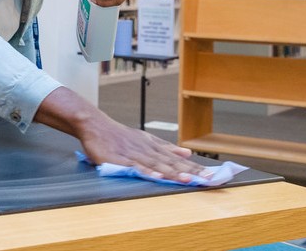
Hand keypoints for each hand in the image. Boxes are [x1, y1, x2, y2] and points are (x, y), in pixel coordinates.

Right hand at [35, 87, 202, 181]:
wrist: (94, 125)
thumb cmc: (118, 134)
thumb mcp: (145, 138)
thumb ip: (166, 147)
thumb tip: (187, 152)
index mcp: (153, 146)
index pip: (178, 159)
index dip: (195, 167)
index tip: (211, 175)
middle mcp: (146, 150)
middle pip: (171, 163)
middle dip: (190, 172)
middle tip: (207, 179)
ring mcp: (133, 154)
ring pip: (156, 165)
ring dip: (173, 173)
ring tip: (188, 180)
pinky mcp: (119, 159)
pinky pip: (135, 167)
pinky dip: (146, 172)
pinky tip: (157, 177)